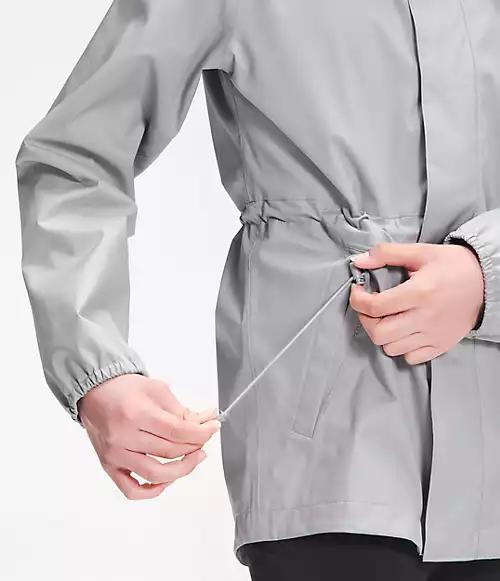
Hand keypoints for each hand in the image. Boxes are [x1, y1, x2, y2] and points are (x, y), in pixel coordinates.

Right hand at [77, 374, 220, 499]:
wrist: (95, 391)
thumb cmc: (124, 388)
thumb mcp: (157, 389)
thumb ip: (180, 410)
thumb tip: (203, 424)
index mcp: (136, 413)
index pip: (178, 432)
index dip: (202, 433)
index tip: (213, 428)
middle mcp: (123, 436)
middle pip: (170, 452)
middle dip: (195, 446)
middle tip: (204, 438)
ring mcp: (115, 455)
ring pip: (156, 474)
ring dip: (182, 470)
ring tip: (194, 458)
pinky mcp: (109, 466)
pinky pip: (131, 490)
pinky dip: (151, 491)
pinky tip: (167, 480)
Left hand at [349, 242, 483, 364]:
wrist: (488, 282)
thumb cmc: (453, 265)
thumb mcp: (421, 252)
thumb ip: (387, 253)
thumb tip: (359, 261)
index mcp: (419, 293)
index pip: (375, 306)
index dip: (358, 300)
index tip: (358, 291)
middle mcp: (425, 318)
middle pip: (379, 333)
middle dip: (366, 320)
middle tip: (369, 307)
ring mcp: (433, 336)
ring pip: (391, 349)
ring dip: (382, 334)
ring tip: (387, 318)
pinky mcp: (441, 346)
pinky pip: (410, 358)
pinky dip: (401, 348)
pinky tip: (404, 331)